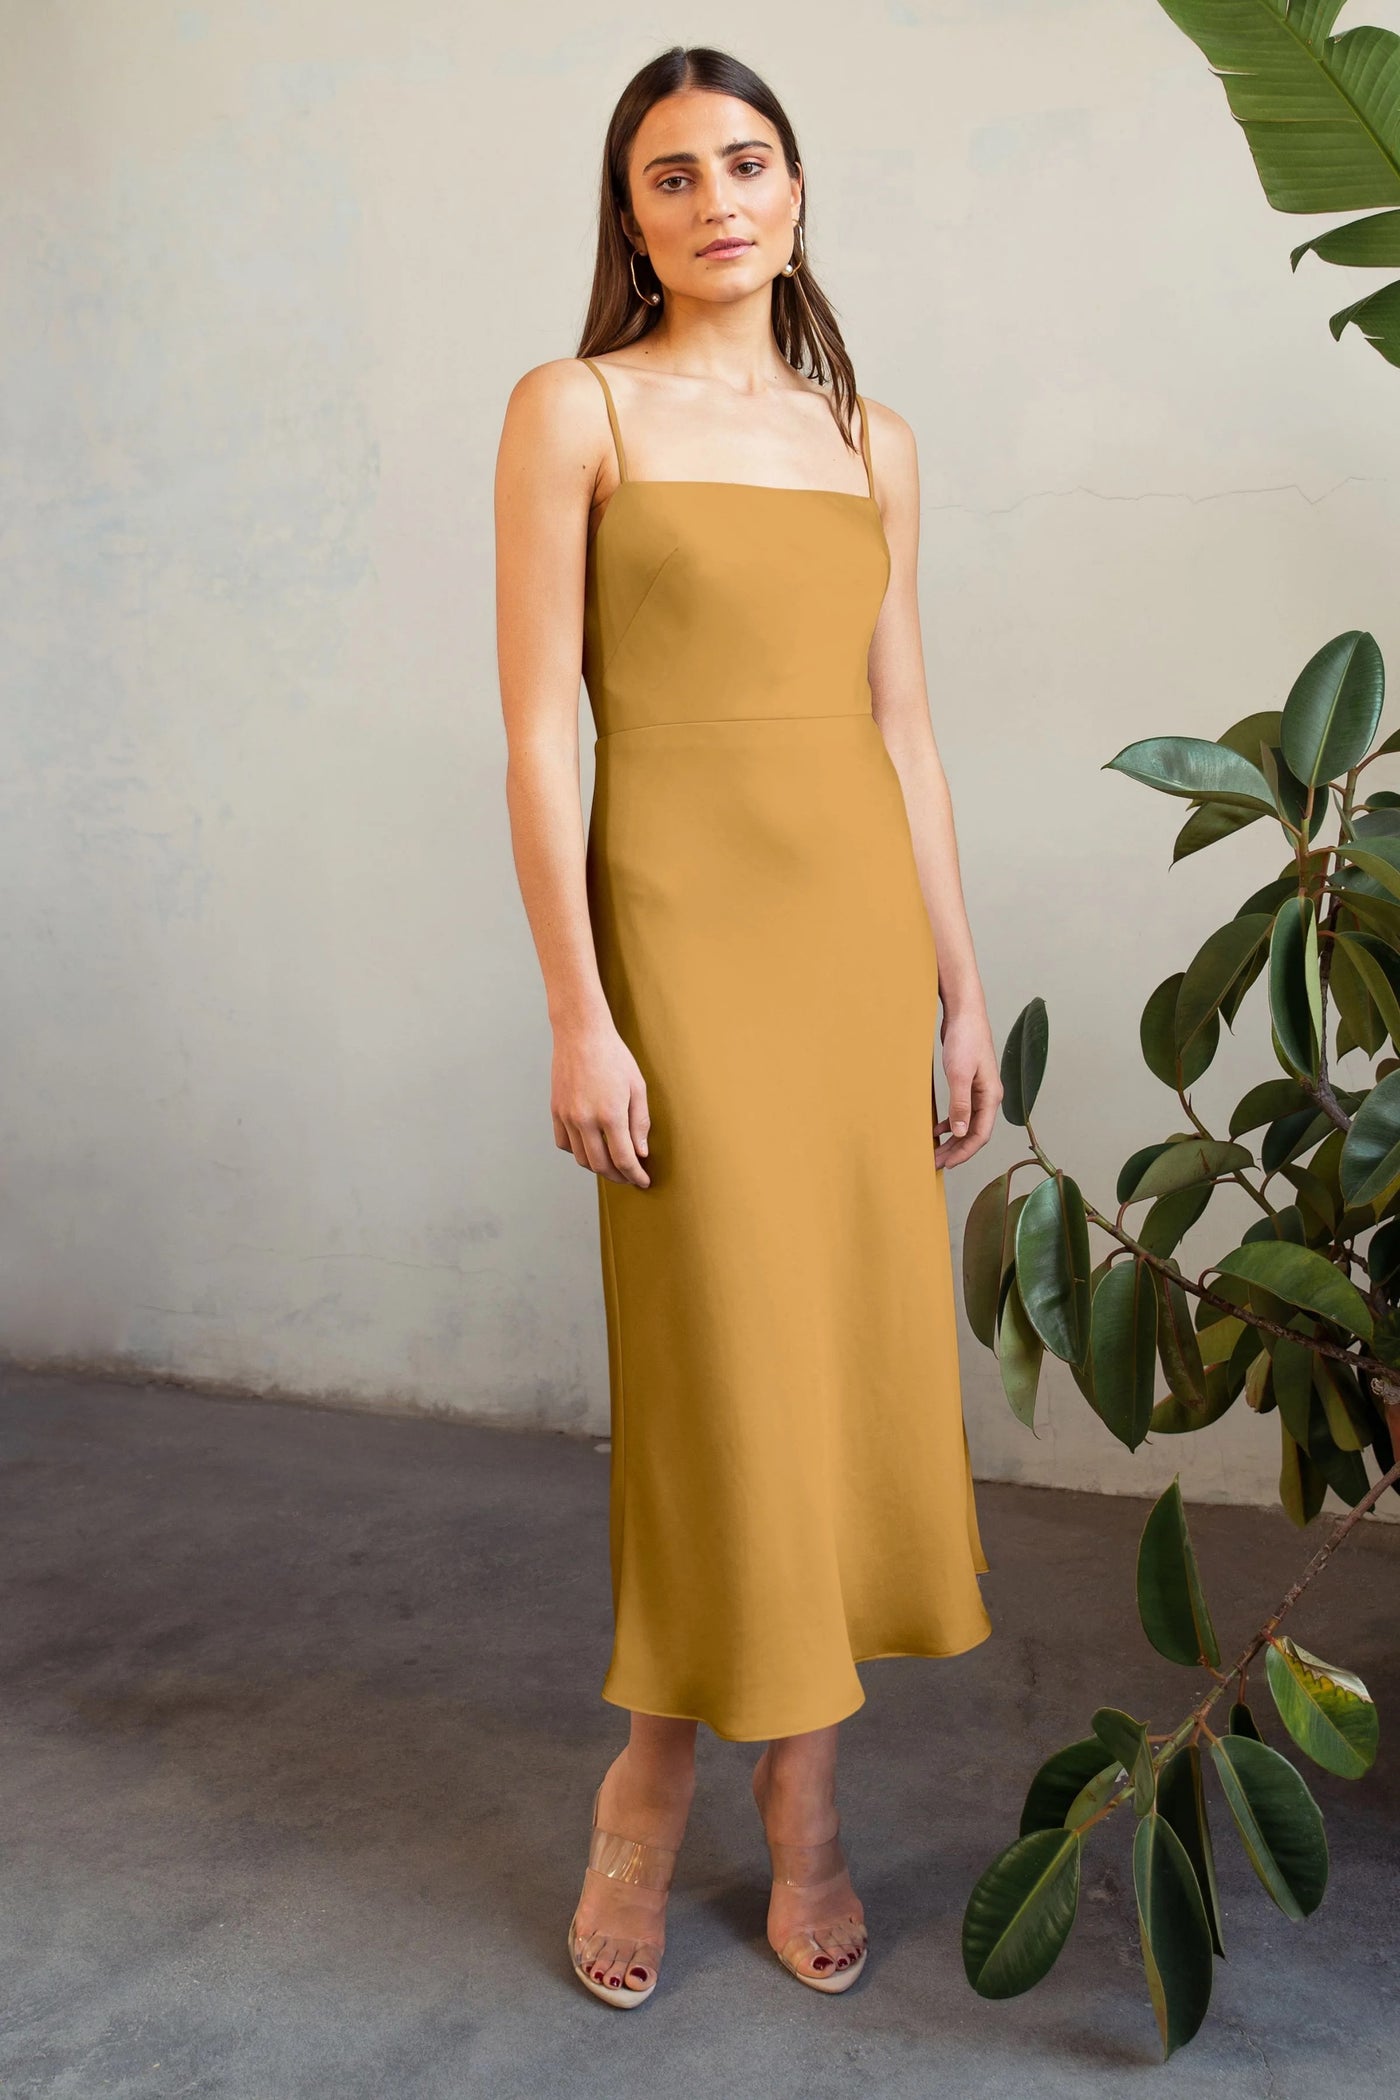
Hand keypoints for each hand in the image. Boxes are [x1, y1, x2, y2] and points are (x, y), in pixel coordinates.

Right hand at [551, 1018, 651, 1187]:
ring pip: (581, 1158)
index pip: (623, 1159)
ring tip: (612, 1165)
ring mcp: (567, 1116)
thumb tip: (641, 1152)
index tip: (643, 1181)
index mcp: (610, 1114)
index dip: (635, 1175)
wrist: (581, 1034)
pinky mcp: (556, 1111)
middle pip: (601, 1165)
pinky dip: (578, 1152)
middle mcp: (585, 1119)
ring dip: (598, 1167)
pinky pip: (564, 1144)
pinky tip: (591, 1147)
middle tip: (630, 1177)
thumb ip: (640, 1123)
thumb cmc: (614, 1056)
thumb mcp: (637, 1087)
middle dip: (618, 1176)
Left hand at [934, 1004, 1001, 1169]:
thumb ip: (960, 1104)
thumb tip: (959, 1132)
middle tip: (936, 1163)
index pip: (981, 1135)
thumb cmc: (965, 1039)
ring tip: (935, 1151)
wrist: (965, 1013)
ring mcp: (979, 1090)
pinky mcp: (969, 1083)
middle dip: (956, 1150)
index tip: (947, 1164)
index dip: (964, 1152)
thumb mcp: (959, 1074)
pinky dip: (950, 1122)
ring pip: (967, 1123)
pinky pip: (962, 1111)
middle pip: (974, 1133)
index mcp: (991, 1097)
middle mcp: (988, 1097)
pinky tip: (938, 1128)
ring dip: (952, 1139)